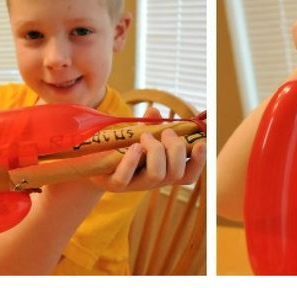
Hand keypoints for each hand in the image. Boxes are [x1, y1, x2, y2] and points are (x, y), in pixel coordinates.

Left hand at [88, 107, 205, 193]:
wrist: (95, 163)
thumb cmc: (123, 147)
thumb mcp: (139, 134)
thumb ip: (150, 124)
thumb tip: (154, 112)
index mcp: (164, 170)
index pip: (188, 175)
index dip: (199, 162)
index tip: (201, 142)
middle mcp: (154, 181)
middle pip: (177, 173)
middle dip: (176, 148)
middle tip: (165, 132)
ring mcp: (135, 184)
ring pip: (158, 174)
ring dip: (156, 150)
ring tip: (145, 136)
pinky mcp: (115, 184)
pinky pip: (126, 177)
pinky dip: (132, 160)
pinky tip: (134, 146)